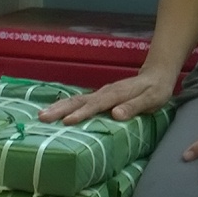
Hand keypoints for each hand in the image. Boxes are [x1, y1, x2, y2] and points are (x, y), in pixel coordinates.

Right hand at [41, 68, 175, 125]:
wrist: (156, 74)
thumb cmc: (156, 90)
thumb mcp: (152, 99)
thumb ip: (134, 106)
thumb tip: (116, 115)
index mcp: (116, 94)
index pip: (96, 105)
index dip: (82, 113)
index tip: (68, 122)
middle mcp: (104, 92)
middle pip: (79, 101)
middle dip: (61, 109)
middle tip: (43, 118)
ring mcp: (100, 94)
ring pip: (76, 100)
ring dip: (58, 107)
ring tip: (41, 115)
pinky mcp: (99, 97)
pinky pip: (79, 102)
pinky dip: (65, 107)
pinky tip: (54, 112)